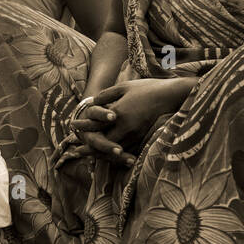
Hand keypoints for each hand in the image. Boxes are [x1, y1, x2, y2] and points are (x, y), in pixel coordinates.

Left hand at [67, 78, 193, 164]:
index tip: (73, 126)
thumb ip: (106, 95)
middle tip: (76, 150)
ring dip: (100, 154)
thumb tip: (92, 102)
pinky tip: (109, 155)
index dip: (83, 127)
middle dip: (88, 148)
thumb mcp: (123, 86)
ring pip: (113, 150)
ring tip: (89, 156)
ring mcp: (135, 134)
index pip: (95, 124)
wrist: (170, 96)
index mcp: (117, 112)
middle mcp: (125, 127)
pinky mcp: (142, 138)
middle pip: (102, 143)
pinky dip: (115, 154)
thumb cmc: (146, 88)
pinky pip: (125, 150)